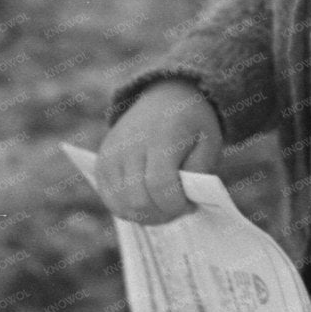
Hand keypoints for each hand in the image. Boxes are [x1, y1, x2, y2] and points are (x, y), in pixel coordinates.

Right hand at [96, 80, 221, 223]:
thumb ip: (199, 171)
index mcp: (161, 137)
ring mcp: (111, 154)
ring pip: (121, 205)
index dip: (176, 205)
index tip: (190, 205)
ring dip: (145, 215)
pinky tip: (146, 201)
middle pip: (138, 200)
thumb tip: (185, 201)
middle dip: (162, 215)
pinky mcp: (101, 162)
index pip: (161, 186)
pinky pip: (109, 199)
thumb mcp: (209, 141)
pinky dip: (128, 208)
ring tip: (163, 206)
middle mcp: (130, 145)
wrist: (165, 96)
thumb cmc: (192, 122)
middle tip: (177, 210)